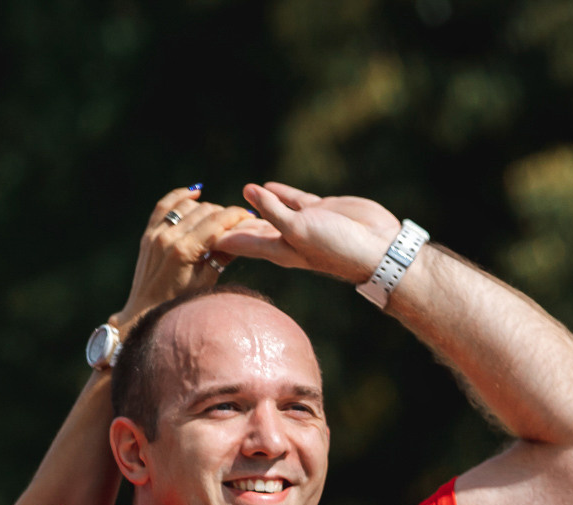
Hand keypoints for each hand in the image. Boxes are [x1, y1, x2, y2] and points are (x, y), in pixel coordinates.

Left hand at [114, 186, 266, 328]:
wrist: (144, 312)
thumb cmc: (179, 302)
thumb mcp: (205, 282)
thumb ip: (222, 257)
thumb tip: (242, 236)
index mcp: (184, 250)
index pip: (217, 222)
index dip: (236, 215)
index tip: (249, 216)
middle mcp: (168, 237)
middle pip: (205, 211)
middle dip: (224, 213)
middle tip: (237, 221)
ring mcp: (156, 234)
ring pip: (187, 207)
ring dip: (205, 208)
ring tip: (218, 218)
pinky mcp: (148, 234)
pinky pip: (164, 206)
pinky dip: (179, 197)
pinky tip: (195, 193)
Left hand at [217, 182, 400, 284]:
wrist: (376, 247)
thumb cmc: (336, 246)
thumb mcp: (298, 229)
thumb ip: (273, 210)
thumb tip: (248, 191)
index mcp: (277, 250)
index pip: (238, 243)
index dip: (218, 237)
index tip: (196, 232)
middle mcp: (286, 238)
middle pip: (249, 231)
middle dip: (230, 223)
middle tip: (206, 216)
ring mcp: (302, 223)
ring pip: (269, 212)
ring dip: (251, 207)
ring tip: (230, 201)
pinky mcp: (318, 208)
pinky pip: (291, 199)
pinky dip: (277, 193)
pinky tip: (262, 187)